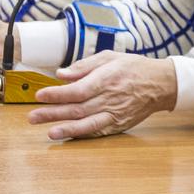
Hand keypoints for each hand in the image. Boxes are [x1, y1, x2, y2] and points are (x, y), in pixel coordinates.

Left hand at [28, 52, 176, 139]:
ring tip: (49, 132)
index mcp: (107, 78)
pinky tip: (68, 136)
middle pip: (77, 109)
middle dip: (53, 114)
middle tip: (33, 117)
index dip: (57, 94)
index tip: (40, 95)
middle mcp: (111, 98)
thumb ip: (84, 65)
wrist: (161, 84)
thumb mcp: (109, 57)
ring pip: (87, 124)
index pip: (77, 90)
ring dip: (66, 129)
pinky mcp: (119, 124)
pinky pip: (98, 131)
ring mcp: (115, 114)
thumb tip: (61, 74)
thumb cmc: (134, 68)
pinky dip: (82, 135)